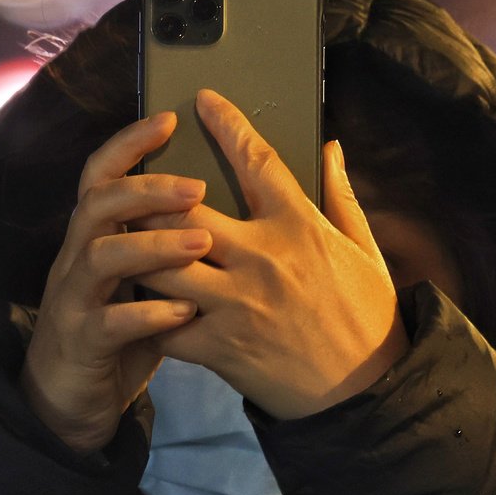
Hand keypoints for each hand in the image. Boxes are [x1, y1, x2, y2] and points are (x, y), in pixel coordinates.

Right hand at [20, 111, 213, 453]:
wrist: (72, 402)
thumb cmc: (121, 331)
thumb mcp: (144, 279)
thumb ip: (169, 242)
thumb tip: (225, 203)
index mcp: (95, 236)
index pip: (103, 174)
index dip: (130, 142)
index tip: (170, 118)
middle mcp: (77, 258)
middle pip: (99, 203)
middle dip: (147, 188)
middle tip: (198, 186)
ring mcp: (73, 300)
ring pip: (101, 255)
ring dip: (152, 245)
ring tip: (201, 242)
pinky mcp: (80, 342)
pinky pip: (109, 321)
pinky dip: (148, 313)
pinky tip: (186, 313)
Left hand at [132, 87, 408, 419]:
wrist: (365, 394)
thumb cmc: (367, 317)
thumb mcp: (364, 250)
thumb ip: (340, 195)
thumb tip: (330, 146)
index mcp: (301, 227)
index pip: (257, 160)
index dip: (227, 125)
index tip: (204, 101)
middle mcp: (262, 258)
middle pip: (186, 207)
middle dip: (155, 191)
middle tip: (138, 181)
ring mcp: (236, 304)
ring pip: (163, 262)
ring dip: (142, 249)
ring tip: (128, 238)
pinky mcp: (219, 347)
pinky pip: (165, 322)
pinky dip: (149, 311)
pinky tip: (142, 300)